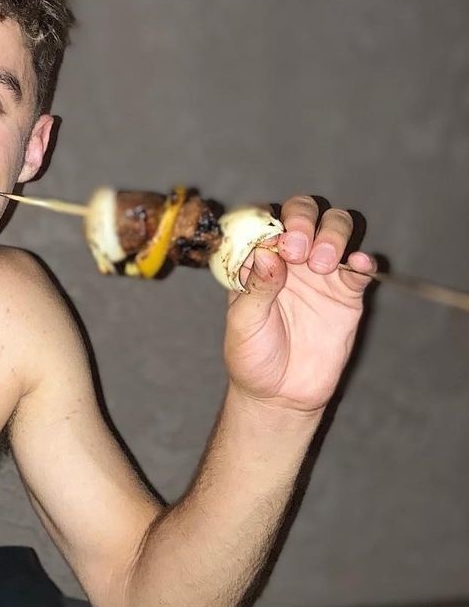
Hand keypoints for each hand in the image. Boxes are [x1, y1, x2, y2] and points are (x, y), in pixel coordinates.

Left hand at [223, 194, 374, 412]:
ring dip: (332, 235)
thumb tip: (268, 255)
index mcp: (258, 259)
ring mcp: (321, 272)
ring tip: (322, 263)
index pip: (264, 218)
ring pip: (335, 228)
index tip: (273, 238)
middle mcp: (290, 257)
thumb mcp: (242, 323)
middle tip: (298, 249)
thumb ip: (255, 288)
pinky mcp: (347, 293)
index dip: (269, 218)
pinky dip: (363, 259)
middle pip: (304, 213)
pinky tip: (358, 265)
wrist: (280, 394)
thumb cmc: (252, 356)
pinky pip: (361, 266)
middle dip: (304, 220)